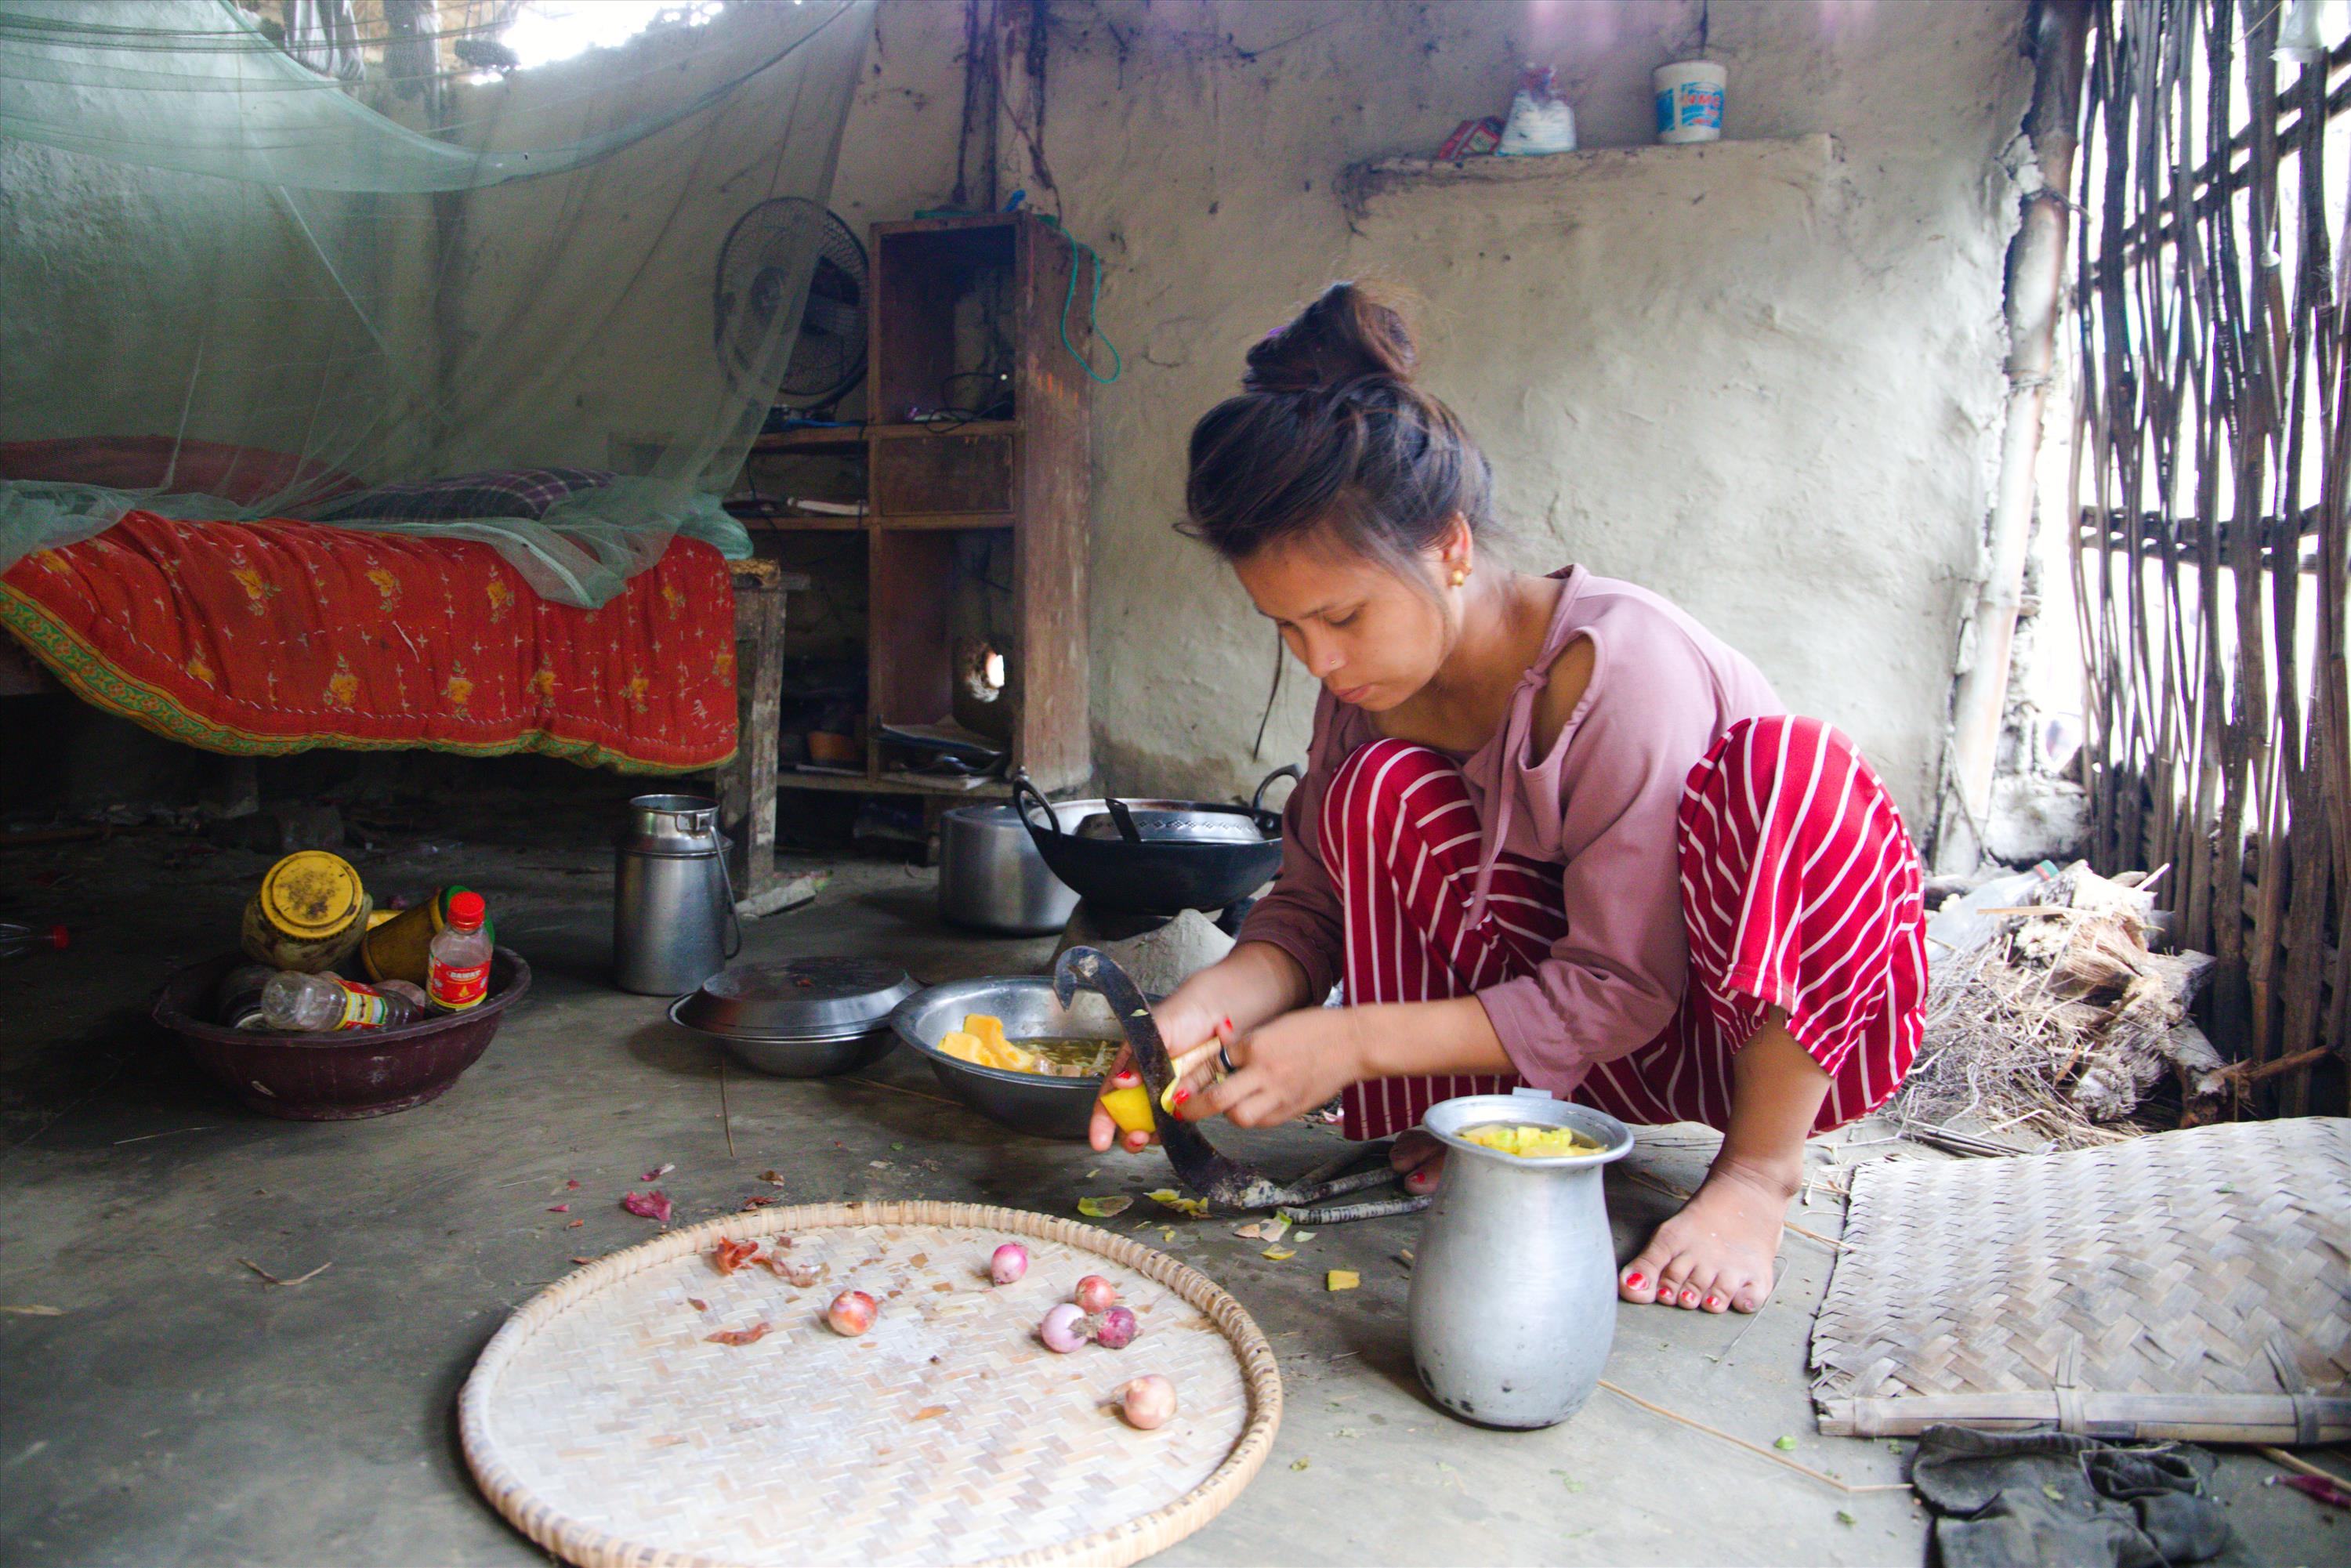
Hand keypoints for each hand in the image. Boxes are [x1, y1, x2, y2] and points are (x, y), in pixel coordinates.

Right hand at [1086, 993, 1223, 1153]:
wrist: (1219, 1011)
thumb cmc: (1183, 1014)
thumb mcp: (1157, 1031)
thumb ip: (1138, 1058)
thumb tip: (1119, 1081)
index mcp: (1131, 1066)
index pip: (1109, 1097)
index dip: (1101, 1120)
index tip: (1099, 1141)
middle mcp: (1147, 1083)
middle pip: (1129, 1117)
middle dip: (1128, 1134)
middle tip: (1136, 1138)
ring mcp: (1169, 1093)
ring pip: (1154, 1124)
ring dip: (1152, 1135)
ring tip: (1154, 1135)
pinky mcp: (1191, 1099)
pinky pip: (1180, 1121)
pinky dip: (1176, 1129)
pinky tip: (1176, 1129)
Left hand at [1182, 1007, 1366, 1129]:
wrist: (1353, 1044)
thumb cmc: (1315, 1029)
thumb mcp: (1275, 1025)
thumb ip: (1246, 1042)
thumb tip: (1222, 1043)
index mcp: (1257, 1047)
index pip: (1215, 1063)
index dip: (1198, 1072)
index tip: (1184, 1080)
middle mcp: (1265, 1073)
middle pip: (1217, 1100)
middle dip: (1192, 1107)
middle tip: (1182, 1108)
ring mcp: (1280, 1095)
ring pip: (1239, 1118)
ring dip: (1227, 1113)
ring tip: (1228, 1103)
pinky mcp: (1293, 1110)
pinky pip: (1263, 1122)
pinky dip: (1252, 1117)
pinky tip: (1253, 1105)